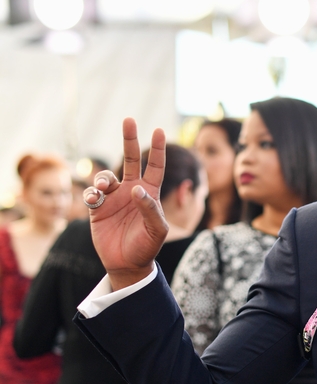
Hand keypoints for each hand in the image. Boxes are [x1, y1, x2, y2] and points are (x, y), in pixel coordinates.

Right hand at [83, 118, 168, 290]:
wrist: (127, 264)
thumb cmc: (147, 246)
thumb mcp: (156, 230)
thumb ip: (150, 209)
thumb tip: (137, 190)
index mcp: (150, 192)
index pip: (155, 166)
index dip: (157, 149)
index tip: (158, 130)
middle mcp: (132, 190)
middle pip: (131, 159)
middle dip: (129, 139)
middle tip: (128, 120)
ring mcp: (114, 198)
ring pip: (106, 176)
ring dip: (103, 177)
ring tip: (103, 187)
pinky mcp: (98, 209)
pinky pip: (92, 194)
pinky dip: (91, 194)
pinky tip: (95, 200)